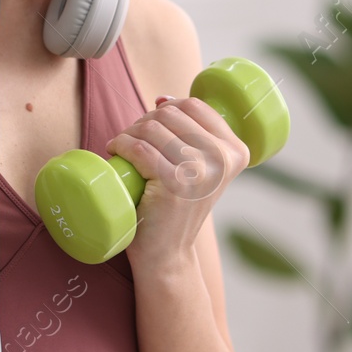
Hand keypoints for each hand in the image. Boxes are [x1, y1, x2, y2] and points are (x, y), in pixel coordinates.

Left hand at [106, 96, 247, 269]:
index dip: (167, 108)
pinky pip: (139, 148)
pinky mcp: (174, 183)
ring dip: (129, 133)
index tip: (152, 124)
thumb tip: (164, 99)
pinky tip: (116, 152)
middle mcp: (223, 160)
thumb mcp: (200, 168)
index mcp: (236, 151)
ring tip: (123, 148)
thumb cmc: (176, 205)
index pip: (194, 106)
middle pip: (170, 114)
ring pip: (152, 127)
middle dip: (143, 122)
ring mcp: (200, 171)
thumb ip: (194, 134)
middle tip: (132, 142)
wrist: (167, 252)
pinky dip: (121, 146)